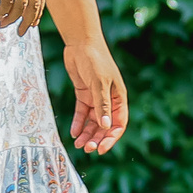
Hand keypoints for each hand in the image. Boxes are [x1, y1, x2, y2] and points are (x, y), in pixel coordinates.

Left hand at [64, 38, 127, 154]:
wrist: (81, 43)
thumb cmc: (96, 60)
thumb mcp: (100, 83)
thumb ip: (102, 105)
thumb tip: (105, 127)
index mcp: (119, 98)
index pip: (118, 124)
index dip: (111, 138)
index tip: (101, 149)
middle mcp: (109, 100)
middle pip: (105, 125)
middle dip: (97, 138)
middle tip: (87, 149)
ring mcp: (96, 98)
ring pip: (93, 121)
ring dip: (87, 133)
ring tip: (78, 144)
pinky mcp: (83, 94)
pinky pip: (82, 113)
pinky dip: (78, 123)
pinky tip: (73, 133)